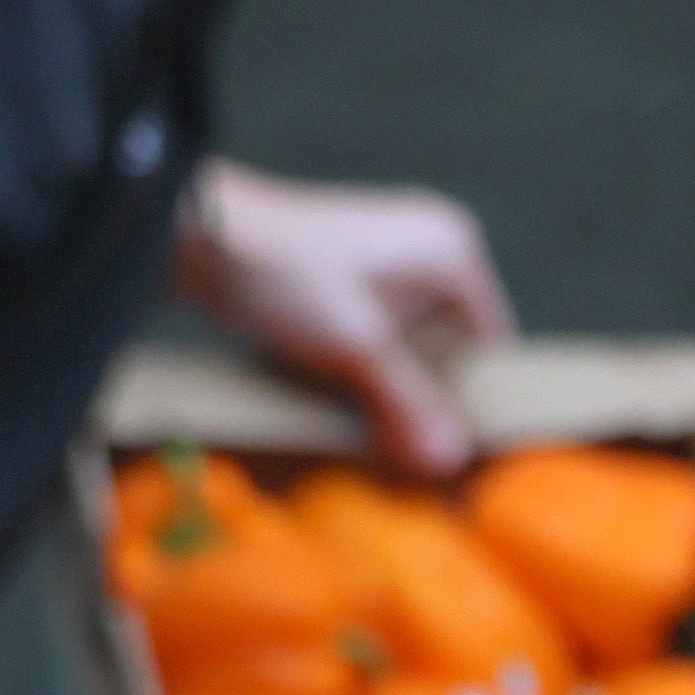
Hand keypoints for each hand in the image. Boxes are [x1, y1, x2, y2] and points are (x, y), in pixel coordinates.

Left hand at [178, 159, 513, 474]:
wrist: (200, 235)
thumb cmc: (283, 271)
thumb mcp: (356, 346)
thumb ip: (408, 403)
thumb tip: (450, 460)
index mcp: (451, 252)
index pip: (493, 345)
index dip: (477, 402)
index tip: (459, 453)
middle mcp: (429, 254)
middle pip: (451, 353)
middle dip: (429, 403)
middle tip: (413, 456)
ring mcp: (388, 269)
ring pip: (410, 354)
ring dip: (392, 395)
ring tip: (378, 438)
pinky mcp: (348, 287)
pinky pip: (375, 346)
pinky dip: (364, 378)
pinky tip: (347, 410)